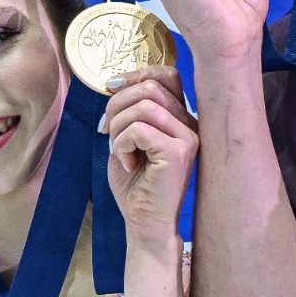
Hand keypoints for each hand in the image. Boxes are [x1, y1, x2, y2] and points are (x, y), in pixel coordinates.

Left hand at [102, 65, 197, 254]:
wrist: (145, 223)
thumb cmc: (136, 185)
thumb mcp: (129, 139)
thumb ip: (130, 111)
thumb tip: (115, 84)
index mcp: (181, 118)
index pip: (168, 75)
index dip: (137, 74)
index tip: (111, 89)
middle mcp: (190, 124)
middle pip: (150, 87)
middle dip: (117, 104)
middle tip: (105, 130)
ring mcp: (187, 137)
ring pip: (143, 106)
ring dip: (118, 126)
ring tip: (118, 149)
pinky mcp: (179, 152)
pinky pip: (139, 129)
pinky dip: (122, 143)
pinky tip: (127, 163)